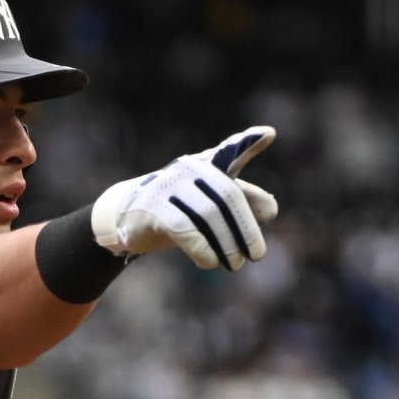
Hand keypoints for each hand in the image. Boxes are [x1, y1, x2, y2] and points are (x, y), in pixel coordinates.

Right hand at [90, 126, 280, 270]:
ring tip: (235, 264)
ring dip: (227, 244)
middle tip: (257, 255)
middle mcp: (189, 169)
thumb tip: (272, 211)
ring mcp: (169, 186)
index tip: (268, 134)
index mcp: (207, 165)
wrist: (126, 215)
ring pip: (209, 214)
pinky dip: (202, 249)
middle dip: (246, 228)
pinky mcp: (153, 208)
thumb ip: (243, 202)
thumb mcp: (210, 202)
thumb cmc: (177, 207)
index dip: (249, 143)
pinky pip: (185, 229)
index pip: (230, 152)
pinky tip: (210, 263)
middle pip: (228, 196)